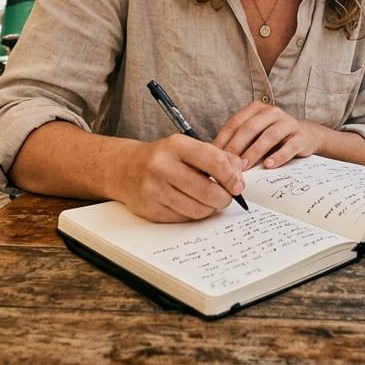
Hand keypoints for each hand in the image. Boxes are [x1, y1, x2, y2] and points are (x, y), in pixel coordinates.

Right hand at [117, 134, 244, 221]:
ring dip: (210, 208)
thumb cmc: (162, 158)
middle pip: (208, 191)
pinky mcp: (151, 209)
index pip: (214, 162)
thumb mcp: (187, 147)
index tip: (238, 185)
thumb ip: (217, 156)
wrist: (124, 169)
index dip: (231, 177)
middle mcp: (163, 166)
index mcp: (176, 146)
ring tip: (210, 201)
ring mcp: (154, 189)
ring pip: (198, 209)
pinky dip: (194, 214)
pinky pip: (184, 218)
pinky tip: (191, 204)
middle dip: (224, 198)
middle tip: (226, 197)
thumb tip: (239, 169)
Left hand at [214, 100, 320, 170]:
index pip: (235, 122)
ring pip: (269, 136)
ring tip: (245, 166)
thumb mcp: (255, 135)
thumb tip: (215, 158)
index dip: (223, 139)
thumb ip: (238, 142)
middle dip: (237, 146)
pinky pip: (289, 146)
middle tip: (228, 163)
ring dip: (255, 152)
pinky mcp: (301, 136)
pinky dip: (278, 156)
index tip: (213, 156)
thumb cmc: (273, 138)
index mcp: (256, 109)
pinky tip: (269, 166)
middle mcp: (272, 112)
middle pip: (251, 128)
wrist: (306, 136)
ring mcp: (288, 123)